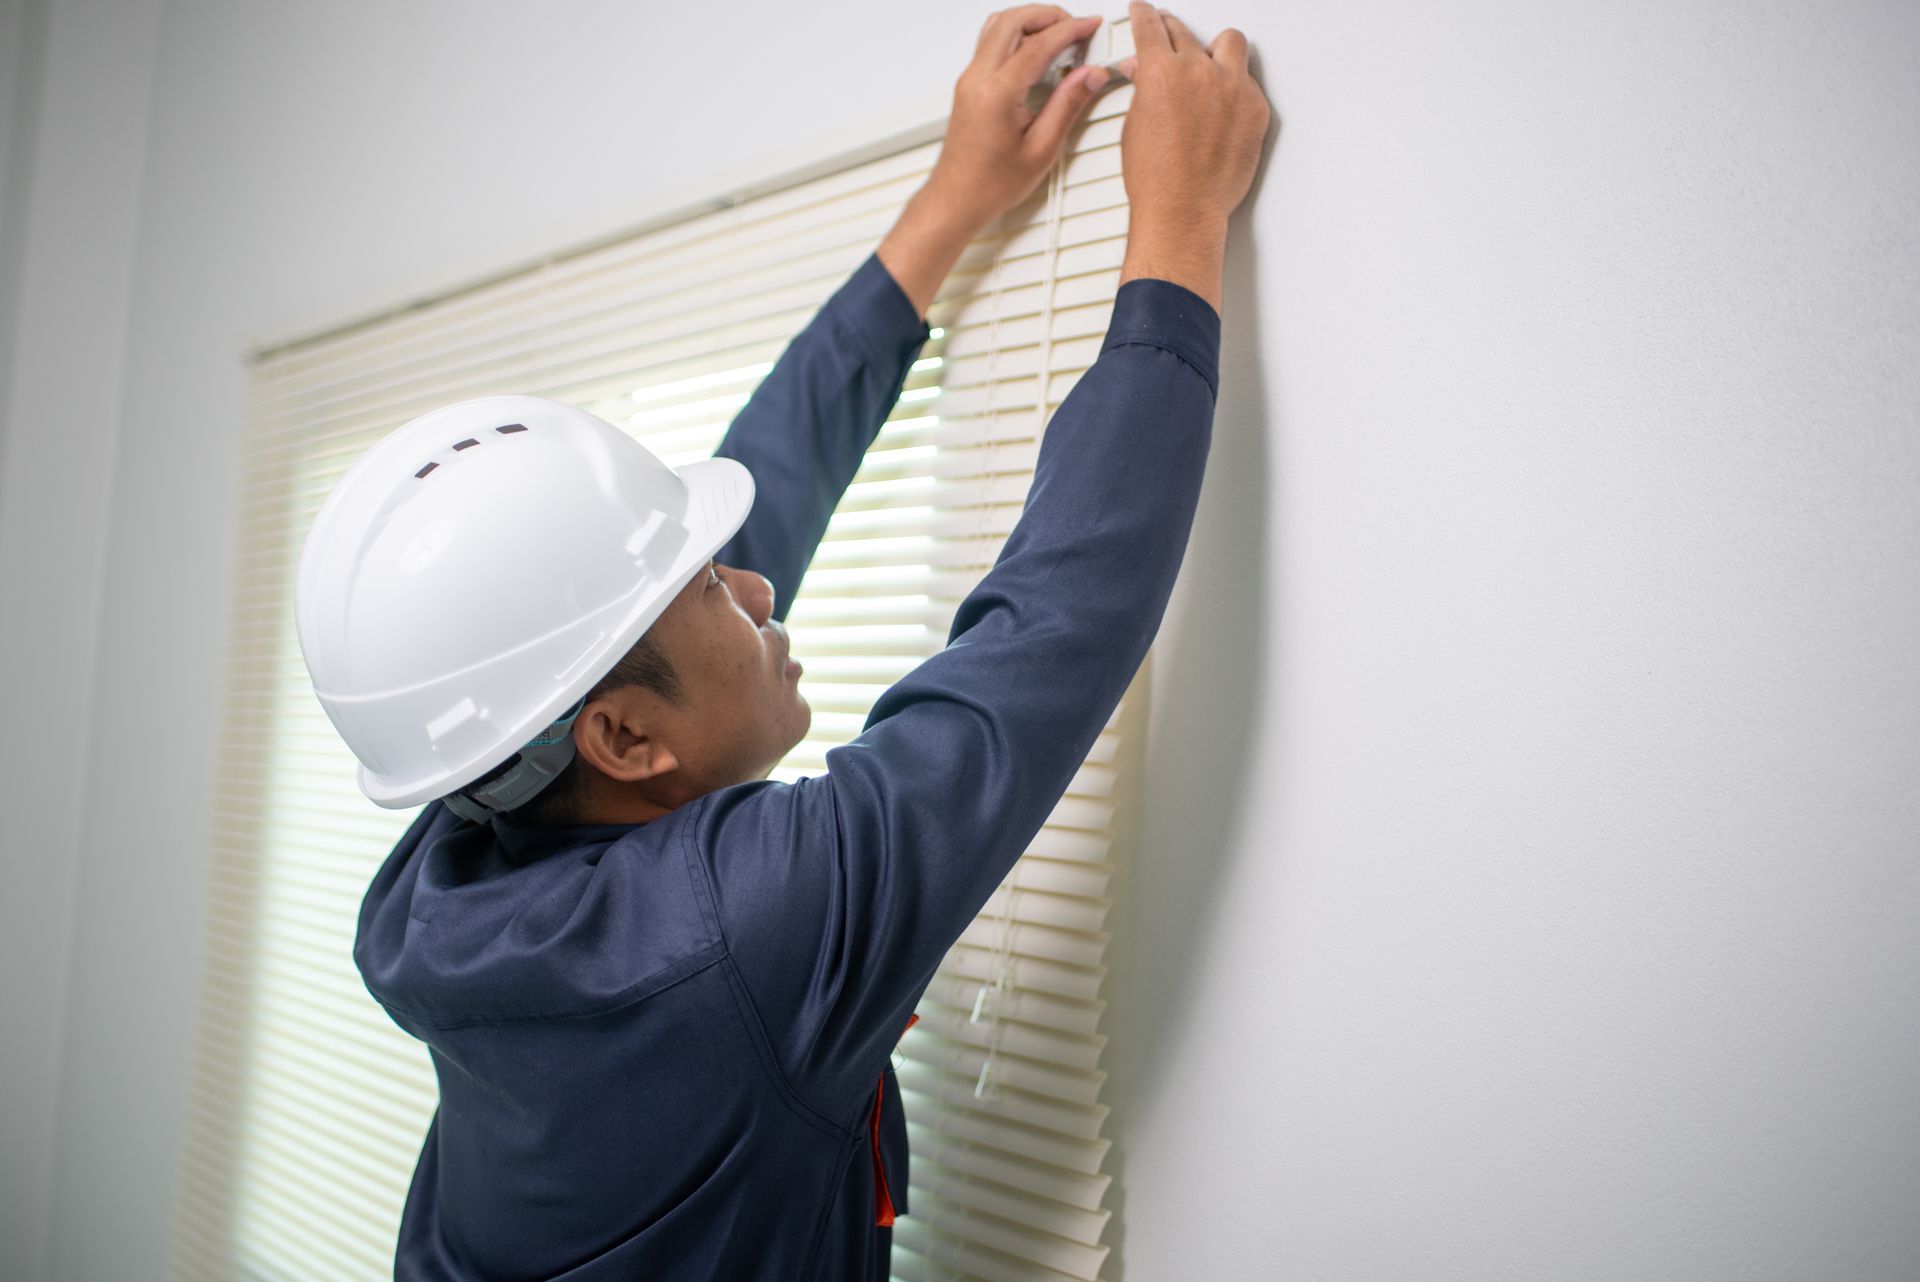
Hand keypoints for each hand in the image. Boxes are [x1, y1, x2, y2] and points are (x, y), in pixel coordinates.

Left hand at [923, 6, 1112, 229]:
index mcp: (997, 95)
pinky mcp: (969, 85)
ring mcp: (969, 80)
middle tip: (1076, 27)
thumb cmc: (989, 185)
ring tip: (1060, 35)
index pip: (1038, 45)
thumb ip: (1068, 105)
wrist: (956, 200)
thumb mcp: (1041, 149)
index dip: (1070, 30)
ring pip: (999, 26)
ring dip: (1030, 21)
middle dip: (1049, 16)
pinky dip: (1017, 35)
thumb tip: (1090, 75)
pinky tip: (1038, 51)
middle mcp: (977, 80)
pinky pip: (992, 43)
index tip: (1090, 27)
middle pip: (1013, 21)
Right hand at [1119, 3, 1269, 229]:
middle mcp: (1199, 72)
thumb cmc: (1156, 180)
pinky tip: (1225, 105)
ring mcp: (1232, 88)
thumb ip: (1142, 90)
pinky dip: (1235, 88)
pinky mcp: (1256, 109)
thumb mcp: (1133, 127)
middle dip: (1172, 33)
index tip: (1144, 11)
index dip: (1144, 15)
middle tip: (1169, 42)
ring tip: (1210, 64)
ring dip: (1217, 49)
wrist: (1183, 211)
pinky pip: (1248, 82)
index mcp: (1162, 71)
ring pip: (1230, 43)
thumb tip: (1143, 74)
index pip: (1150, 26)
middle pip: (1185, 33)